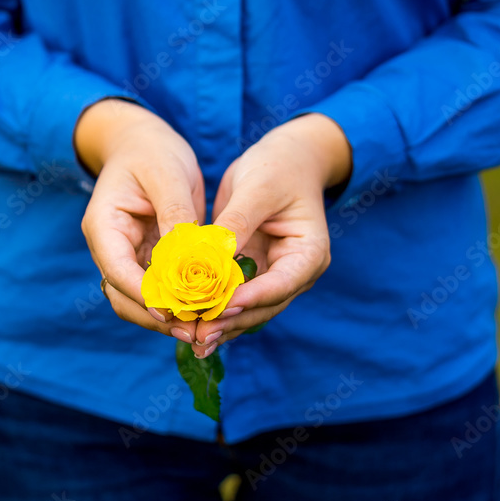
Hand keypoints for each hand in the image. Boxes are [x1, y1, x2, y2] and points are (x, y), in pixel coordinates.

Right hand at [77, 99, 204, 342]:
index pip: (117, 270)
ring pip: (142, 300)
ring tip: (203, 329)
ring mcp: (130, 256)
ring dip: (170, 316)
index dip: (143, 294)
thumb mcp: (167, 174)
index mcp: (104, 226)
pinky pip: (162, 289)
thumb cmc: (152, 151)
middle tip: (194, 331)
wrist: (144, 142)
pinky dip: (181, 302)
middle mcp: (112, 248)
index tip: (172, 311)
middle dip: (157, 316)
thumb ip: (175, 214)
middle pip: (126, 296)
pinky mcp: (150, 260)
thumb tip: (188, 255)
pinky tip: (207, 311)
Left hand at [192, 113, 351, 355]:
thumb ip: (237, 222)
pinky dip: (214, 310)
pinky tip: (190, 324)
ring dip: (220, 324)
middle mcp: (295, 273)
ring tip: (192, 341)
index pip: (280, 284)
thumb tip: (211, 255)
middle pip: (263, 306)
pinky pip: (233, 297)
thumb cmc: (278, 167)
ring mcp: (274, 276)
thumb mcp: (258, 188)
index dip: (250, 298)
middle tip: (199, 337)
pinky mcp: (253, 274)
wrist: (286, 160)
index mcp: (309, 254)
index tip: (220, 308)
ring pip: (247, 310)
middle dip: (231, 321)